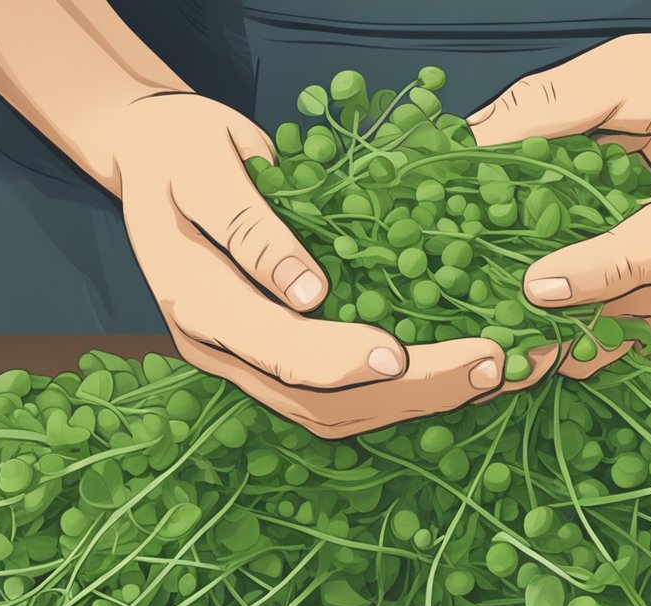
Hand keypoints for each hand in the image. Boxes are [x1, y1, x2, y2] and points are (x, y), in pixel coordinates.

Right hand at [113, 93, 549, 436]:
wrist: (156, 157)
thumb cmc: (180, 149)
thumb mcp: (203, 165)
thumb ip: (249, 226)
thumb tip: (307, 291)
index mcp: (195, 303)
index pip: (271, 349)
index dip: (335, 358)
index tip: (398, 356)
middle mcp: (222, 350)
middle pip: (317, 400)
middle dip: (408, 391)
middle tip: (488, 364)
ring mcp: (249, 362)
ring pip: (336, 412)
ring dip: (418, 402)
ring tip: (494, 373)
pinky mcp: (279, 357)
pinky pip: (343, 395)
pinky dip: (403, 392)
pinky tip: (459, 372)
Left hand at [468, 14, 650, 375]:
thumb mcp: (627, 71)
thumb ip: (551, 105)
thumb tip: (473, 136)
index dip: (591, 273)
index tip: (531, 287)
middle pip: (646, 305)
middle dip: (573, 325)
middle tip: (506, 341)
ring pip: (647, 328)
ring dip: (583, 344)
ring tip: (517, 357)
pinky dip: (603, 336)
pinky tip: (551, 346)